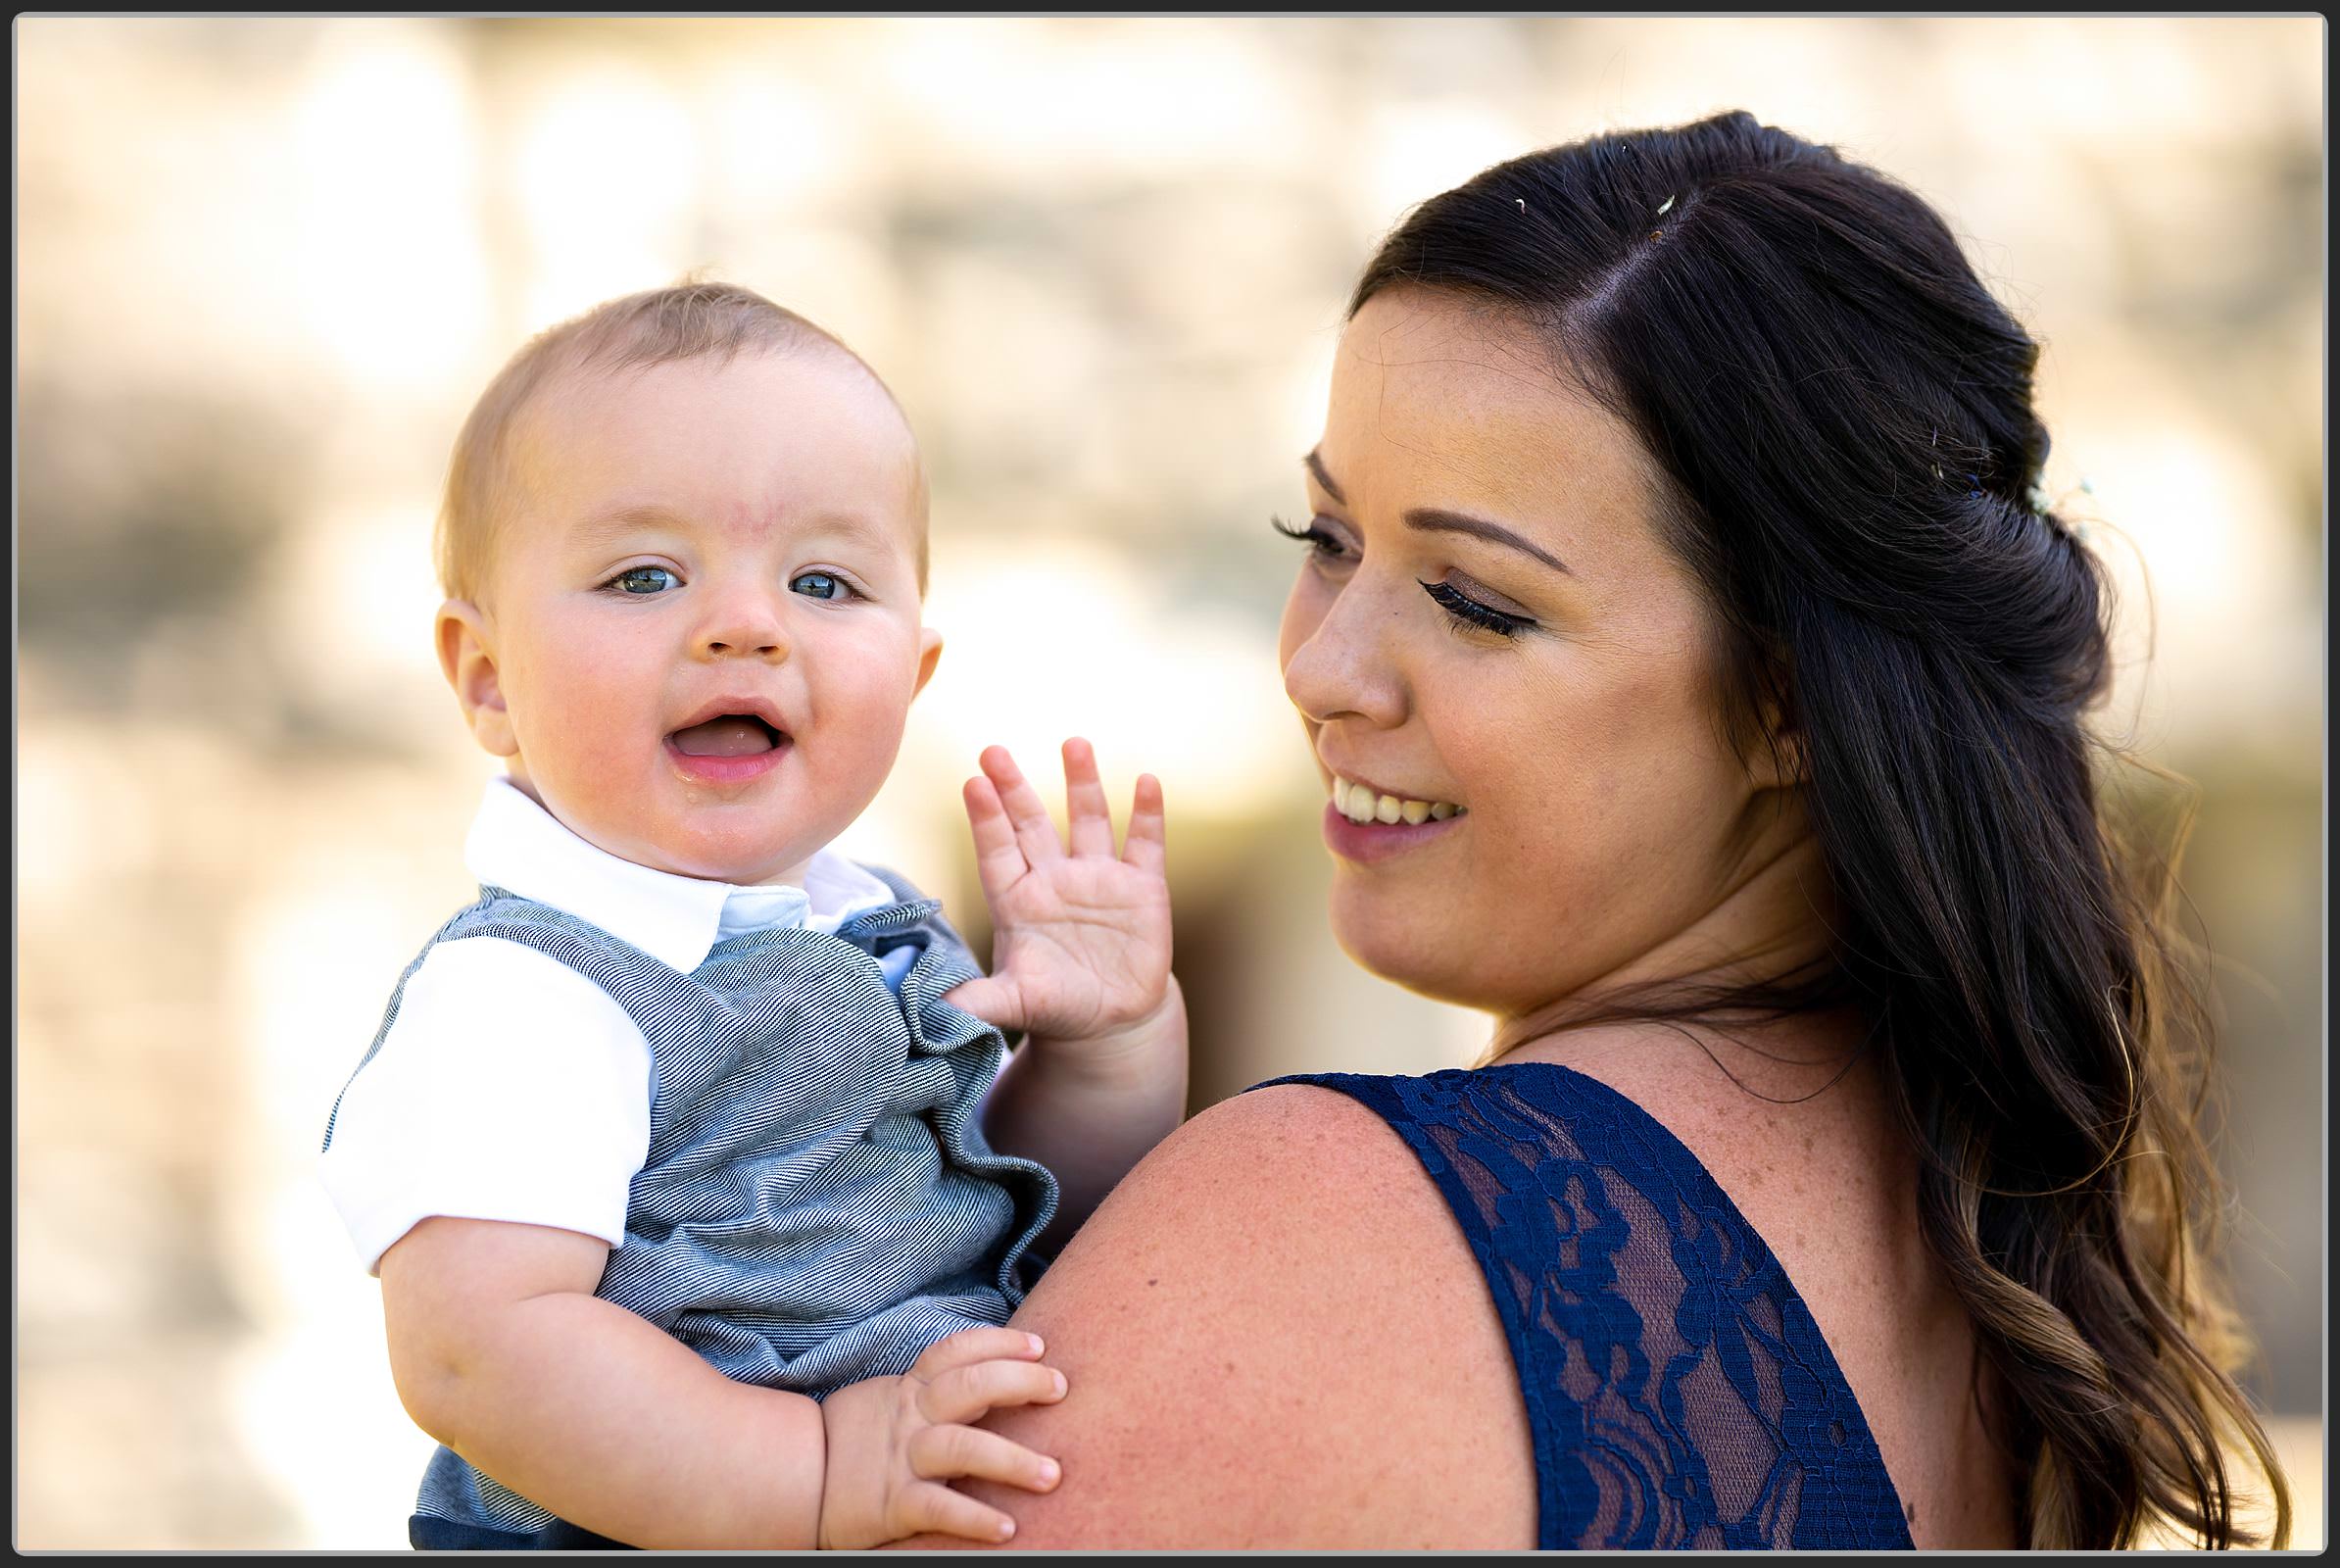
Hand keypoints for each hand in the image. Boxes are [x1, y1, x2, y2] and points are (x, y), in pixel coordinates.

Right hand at [816, 1326, 1067, 1547]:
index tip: (1040, 1345)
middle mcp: (911, 1418)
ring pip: (963, 1448)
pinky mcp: (893, 1504)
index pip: (957, 1351)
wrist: (795, 1480)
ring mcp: (903, 1460)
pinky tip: (1006, 1528)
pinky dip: (974, 1517)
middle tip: (1059, 1388)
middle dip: (1020, 1381)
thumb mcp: (888, 1400)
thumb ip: (930, 1390)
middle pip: (970, 1387)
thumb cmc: (851, 1439)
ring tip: (1052, 1474)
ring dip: (1012, 1460)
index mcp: (910, 1390)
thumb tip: (989, 1379)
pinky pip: (939, 1508)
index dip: (1000, 1343)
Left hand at [944, 739, 1172, 1049]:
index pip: (997, 852)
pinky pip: (1145, 843)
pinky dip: (1148, 813)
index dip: (987, 820)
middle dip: (1014, 788)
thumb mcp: (1014, 1003)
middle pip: (1031, 824)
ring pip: (1088, 820)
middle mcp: (1054, 878)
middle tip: (993, 751)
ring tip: (1073, 743)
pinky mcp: (1142, 888)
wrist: (1111, 1020)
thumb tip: (928, 1006)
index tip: (972, 783)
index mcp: (1017, 900)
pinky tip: (1147, 781)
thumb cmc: (1054, 1004)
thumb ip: (976, 1001)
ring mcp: (1099, 878)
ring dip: (1082, 782)